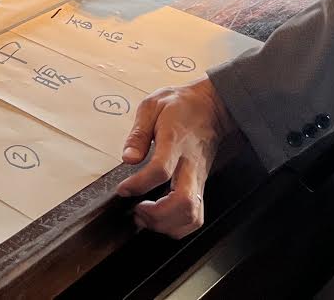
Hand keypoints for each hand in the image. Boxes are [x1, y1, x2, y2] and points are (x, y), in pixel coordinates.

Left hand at [116, 78, 234, 237]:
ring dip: (167, 224)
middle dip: (157, 215)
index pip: (160, 169)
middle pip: (183, 201)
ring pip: (193, 214)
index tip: (123, 189)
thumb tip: (127, 158)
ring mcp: (199, 178)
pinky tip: (161, 220)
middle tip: (136, 211)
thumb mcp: (152, 106)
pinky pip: (196, 216)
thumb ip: (138, 133)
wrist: (211, 107)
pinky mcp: (201, 186)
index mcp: (175, 141)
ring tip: (146, 218)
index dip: (139, 184)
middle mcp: (190, 164)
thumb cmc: (180, 106)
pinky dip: (179, 227)